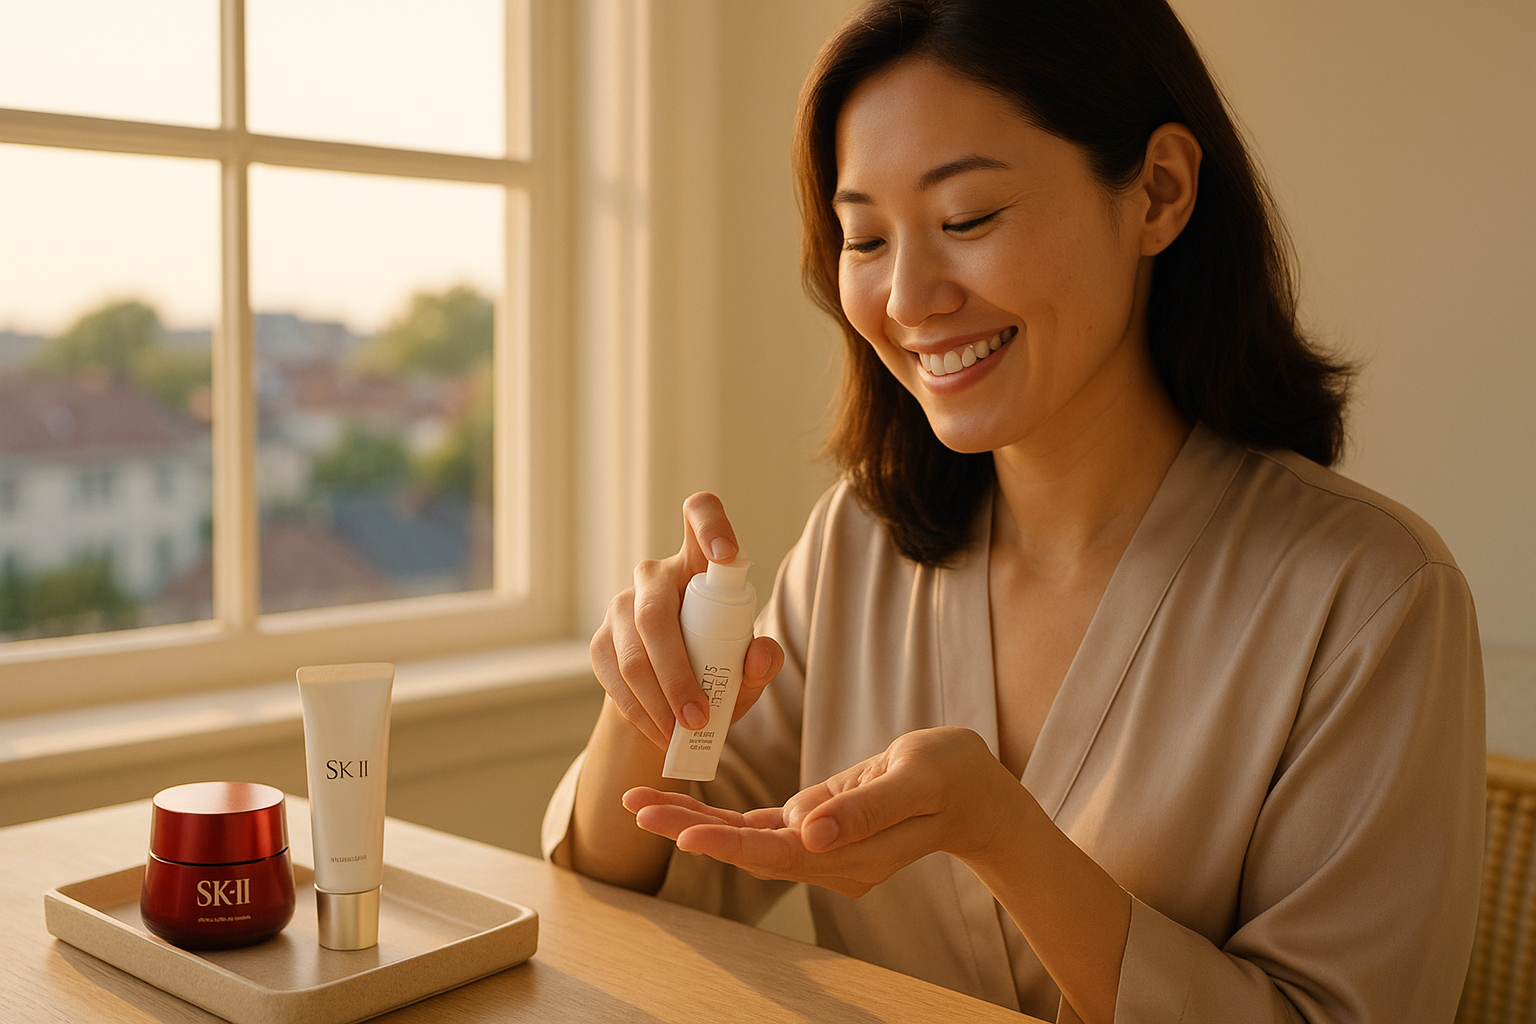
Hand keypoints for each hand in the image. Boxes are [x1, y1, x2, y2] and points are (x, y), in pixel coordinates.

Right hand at [590, 491, 784, 749]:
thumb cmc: (719, 669)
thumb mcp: (747, 670)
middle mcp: (656, 576)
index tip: (727, 554)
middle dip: (677, 672)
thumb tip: (760, 654)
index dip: (711, 525)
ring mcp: (622, 607)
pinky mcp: (600, 642)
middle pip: (655, 611)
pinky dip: (639, 711)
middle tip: (699, 717)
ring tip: (683, 733)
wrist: (670, 700)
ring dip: (658, 700)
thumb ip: (761, 662)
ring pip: (633, 652)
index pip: (699, 514)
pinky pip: (615, 677)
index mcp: (699, 563)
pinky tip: (660, 732)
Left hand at [623, 727, 1022, 895]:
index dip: (729, 842)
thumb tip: (807, 830)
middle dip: (690, 828)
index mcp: (853, 854)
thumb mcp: (917, 779)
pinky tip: (685, 810)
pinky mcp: (819, 829)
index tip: (684, 832)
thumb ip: (863, 808)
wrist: (977, 793)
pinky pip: (762, 827)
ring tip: (642, 803)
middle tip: (635, 806)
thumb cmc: (953, 777)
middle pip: (749, 848)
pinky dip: (722, 818)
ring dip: (694, 823)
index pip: (778, 852)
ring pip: (748, 839)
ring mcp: (823, 849)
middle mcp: (830, 860)